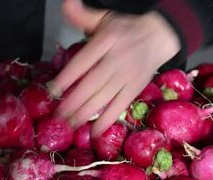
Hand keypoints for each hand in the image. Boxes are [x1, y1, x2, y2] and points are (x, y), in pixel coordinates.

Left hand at [50, 0, 180, 136]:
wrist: (159, 36)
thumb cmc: (125, 30)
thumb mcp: (104, 18)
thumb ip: (81, 15)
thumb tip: (65, 3)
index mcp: (107, 40)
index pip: (83, 62)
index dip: (67, 78)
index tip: (53, 91)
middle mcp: (117, 59)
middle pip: (91, 84)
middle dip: (73, 102)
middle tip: (57, 116)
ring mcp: (128, 76)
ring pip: (103, 98)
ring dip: (84, 114)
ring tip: (69, 125)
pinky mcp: (136, 88)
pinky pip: (119, 107)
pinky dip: (106, 121)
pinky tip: (94, 133)